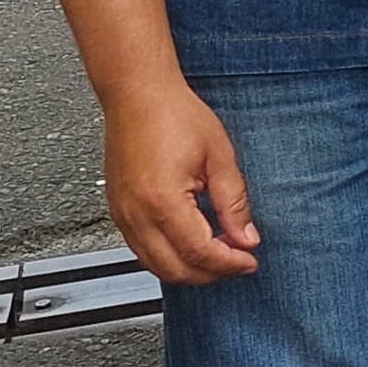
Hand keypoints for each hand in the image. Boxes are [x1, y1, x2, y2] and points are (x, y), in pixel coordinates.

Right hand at [101, 78, 259, 284]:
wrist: (137, 93)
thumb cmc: (173, 113)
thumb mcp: (219, 156)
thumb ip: (234, 202)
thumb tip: (246, 237)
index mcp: (163, 201)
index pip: (200, 253)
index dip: (230, 263)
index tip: (249, 260)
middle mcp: (136, 214)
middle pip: (175, 270)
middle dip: (211, 273)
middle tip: (237, 259)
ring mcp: (122, 215)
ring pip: (155, 266)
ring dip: (189, 268)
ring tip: (217, 251)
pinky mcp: (118, 211)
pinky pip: (141, 250)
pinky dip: (168, 256)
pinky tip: (190, 241)